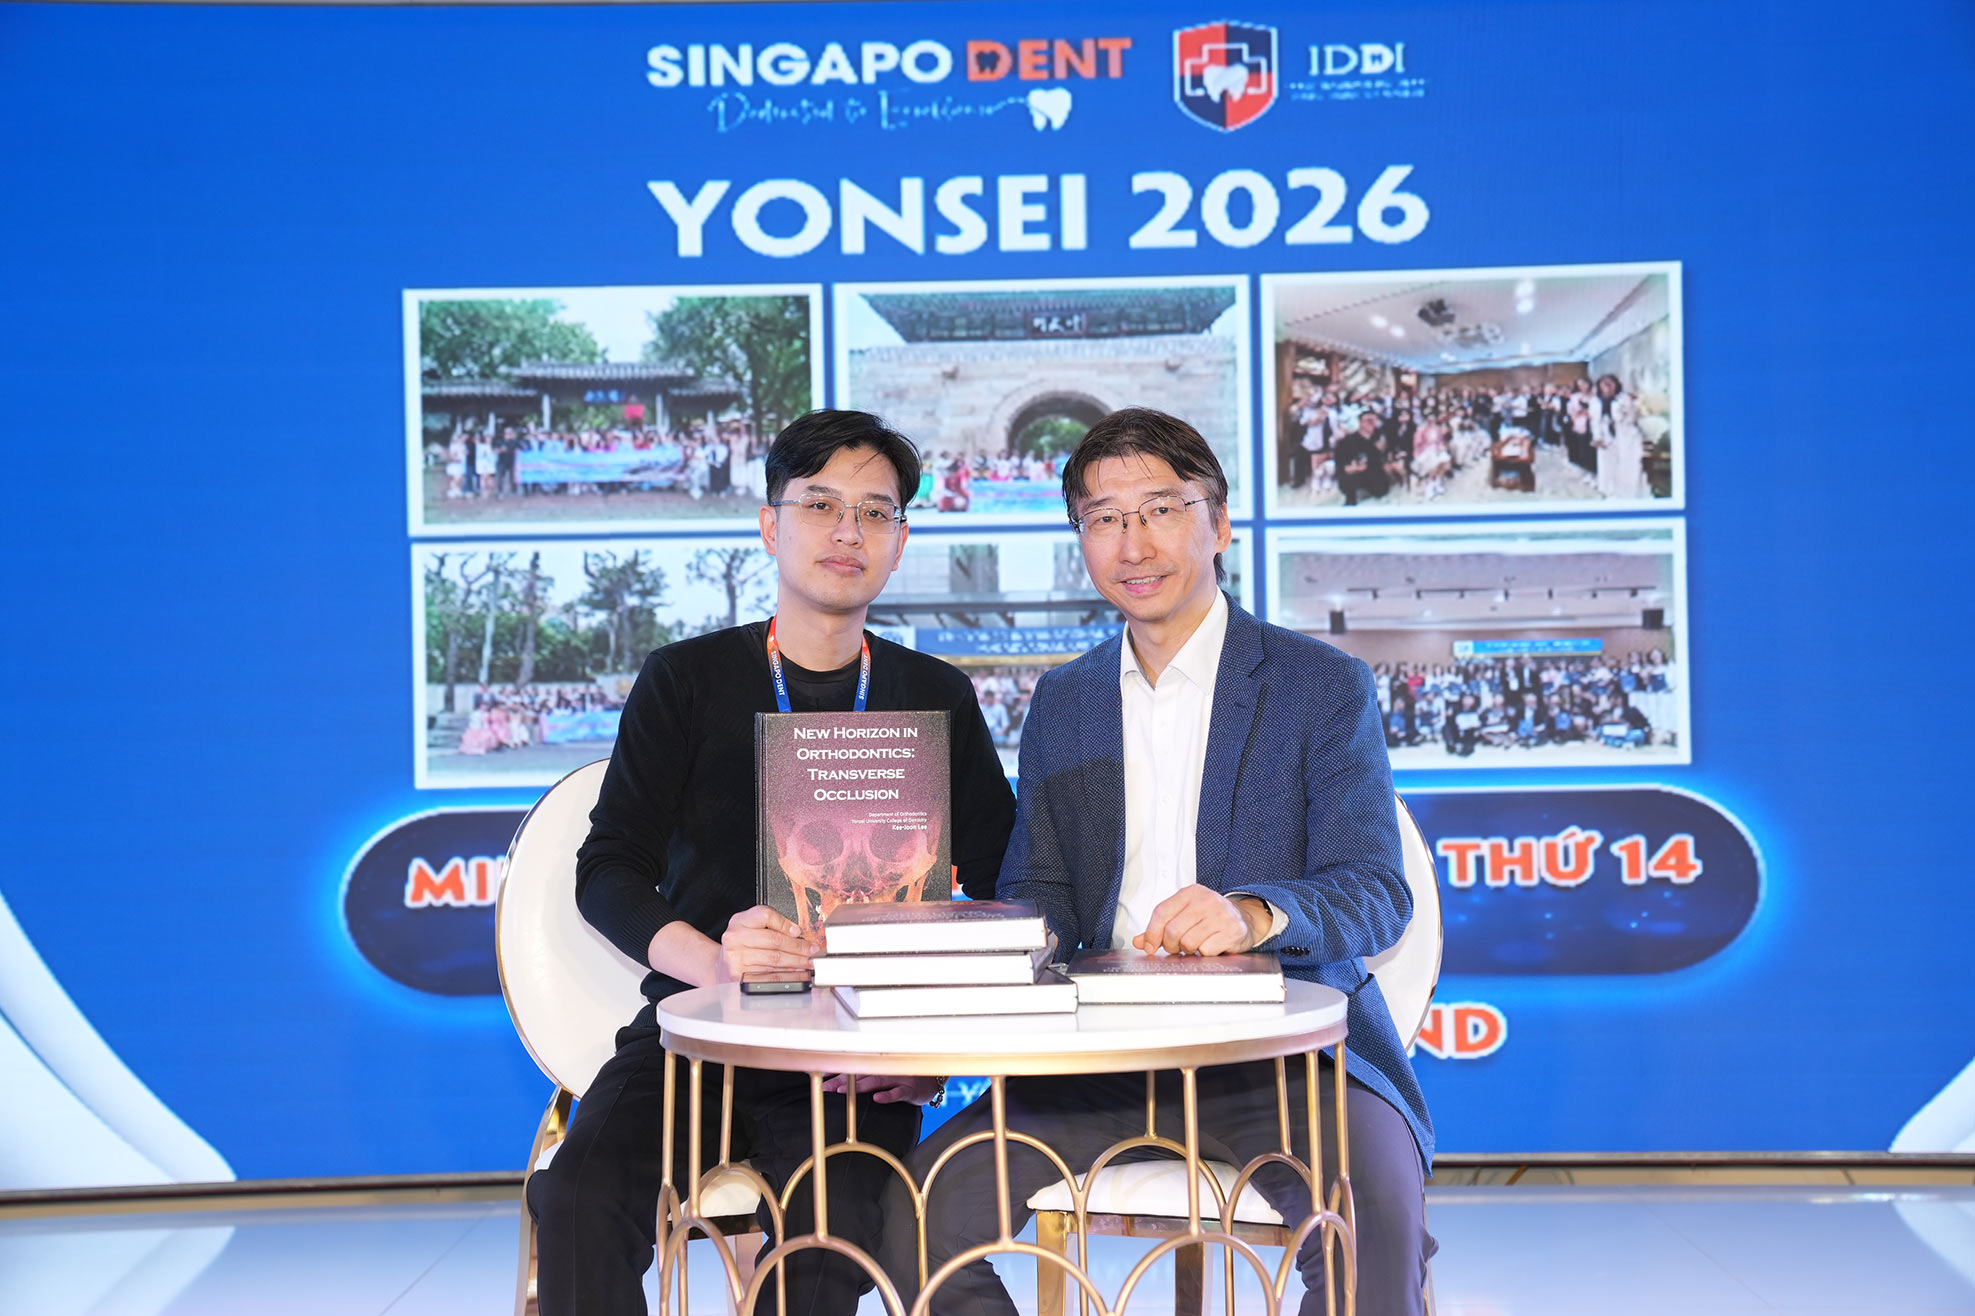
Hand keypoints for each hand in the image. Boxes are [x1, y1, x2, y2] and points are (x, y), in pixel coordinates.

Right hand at [713, 905, 816, 982]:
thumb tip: (796, 932)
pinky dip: (786, 976)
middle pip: (774, 940)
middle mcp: (735, 938)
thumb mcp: (750, 926)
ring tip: (808, 963)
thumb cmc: (740, 944)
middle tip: (813, 951)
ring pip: (774, 960)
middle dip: (799, 947)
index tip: (799, 932)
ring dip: (796, 962)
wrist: (719, 965)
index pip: (765, 915)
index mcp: (739, 921)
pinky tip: (797, 974)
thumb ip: (772, 924)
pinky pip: (769, 976)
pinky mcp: (739, 977)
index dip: (785, 924)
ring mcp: (735, 958)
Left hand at [821, 1074, 945, 1104]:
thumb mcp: (887, 1075)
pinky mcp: (911, 1090)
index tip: (821, 1077)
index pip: (854, 1068)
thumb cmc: (908, 1078)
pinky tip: (877, 1098)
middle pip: (861, 1074)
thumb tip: (842, 1082)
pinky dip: (888, 1095)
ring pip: (876, 1081)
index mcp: (879, 1066)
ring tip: (842, 1090)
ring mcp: (899, 1078)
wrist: (934, 1080)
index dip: (837, 1072)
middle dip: (841, 1080)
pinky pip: (898, 1092)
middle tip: (825, 1087)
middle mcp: (887, 1069)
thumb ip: (867, 1077)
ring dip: (859, 1086)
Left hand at [1132, 888, 1270, 956]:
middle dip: (1170, 945)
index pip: (1161, 912)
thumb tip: (1140, 941)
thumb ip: (1161, 926)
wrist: (1244, 918)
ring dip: (1188, 950)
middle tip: (1176, 948)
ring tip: (1195, 945)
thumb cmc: (1210, 917)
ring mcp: (1220, 915)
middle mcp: (1206, 900)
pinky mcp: (1232, 931)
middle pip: (1172, 930)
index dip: (1151, 933)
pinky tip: (1209, 946)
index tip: (1150, 946)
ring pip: (1188, 942)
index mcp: (1190, 893)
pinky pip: (1206, 950)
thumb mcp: (1185, 914)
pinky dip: (1204, 954)